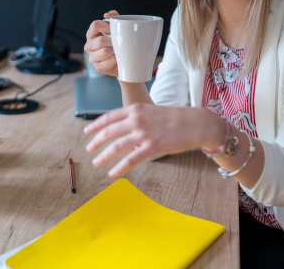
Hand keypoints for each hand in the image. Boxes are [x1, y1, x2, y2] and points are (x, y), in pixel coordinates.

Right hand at [84, 10, 118, 76]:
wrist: (124, 60)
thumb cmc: (118, 43)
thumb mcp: (117, 28)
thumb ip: (113, 17)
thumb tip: (107, 15)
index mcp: (92, 33)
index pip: (95, 25)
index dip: (107, 26)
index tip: (115, 30)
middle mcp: (89, 45)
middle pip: (100, 40)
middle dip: (112, 41)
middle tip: (119, 43)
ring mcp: (92, 57)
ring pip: (104, 52)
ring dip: (114, 51)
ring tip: (119, 51)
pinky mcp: (98, 67)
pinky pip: (107, 63)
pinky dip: (114, 61)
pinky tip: (117, 59)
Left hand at [84, 103, 223, 177]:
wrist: (196, 123)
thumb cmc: (175, 118)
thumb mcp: (151, 111)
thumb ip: (136, 117)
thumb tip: (122, 126)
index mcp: (136, 109)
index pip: (109, 117)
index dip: (96, 125)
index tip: (87, 132)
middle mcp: (137, 119)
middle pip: (109, 132)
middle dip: (96, 142)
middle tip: (88, 150)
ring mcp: (144, 134)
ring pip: (116, 146)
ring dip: (103, 156)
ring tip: (96, 163)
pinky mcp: (152, 147)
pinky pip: (131, 160)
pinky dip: (119, 168)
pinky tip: (112, 174)